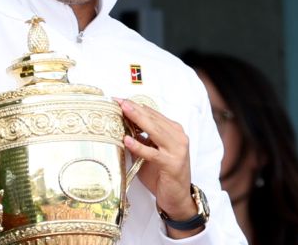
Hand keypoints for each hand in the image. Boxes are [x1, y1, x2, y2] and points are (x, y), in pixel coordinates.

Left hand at [118, 98, 201, 236]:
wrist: (178, 198)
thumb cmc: (162, 174)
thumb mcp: (152, 153)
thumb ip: (142, 139)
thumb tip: (122, 126)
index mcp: (174, 131)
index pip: (153, 114)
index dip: (136, 106)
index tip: (119, 100)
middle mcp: (178, 137)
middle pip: (153, 119)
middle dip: (134, 108)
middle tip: (118, 100)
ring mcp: (177, 150)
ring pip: (154, 131)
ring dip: (137, 120)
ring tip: (123, 111)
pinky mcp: (172, 164)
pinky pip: (152, 153)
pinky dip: (139, 146)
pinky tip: (127, 140)